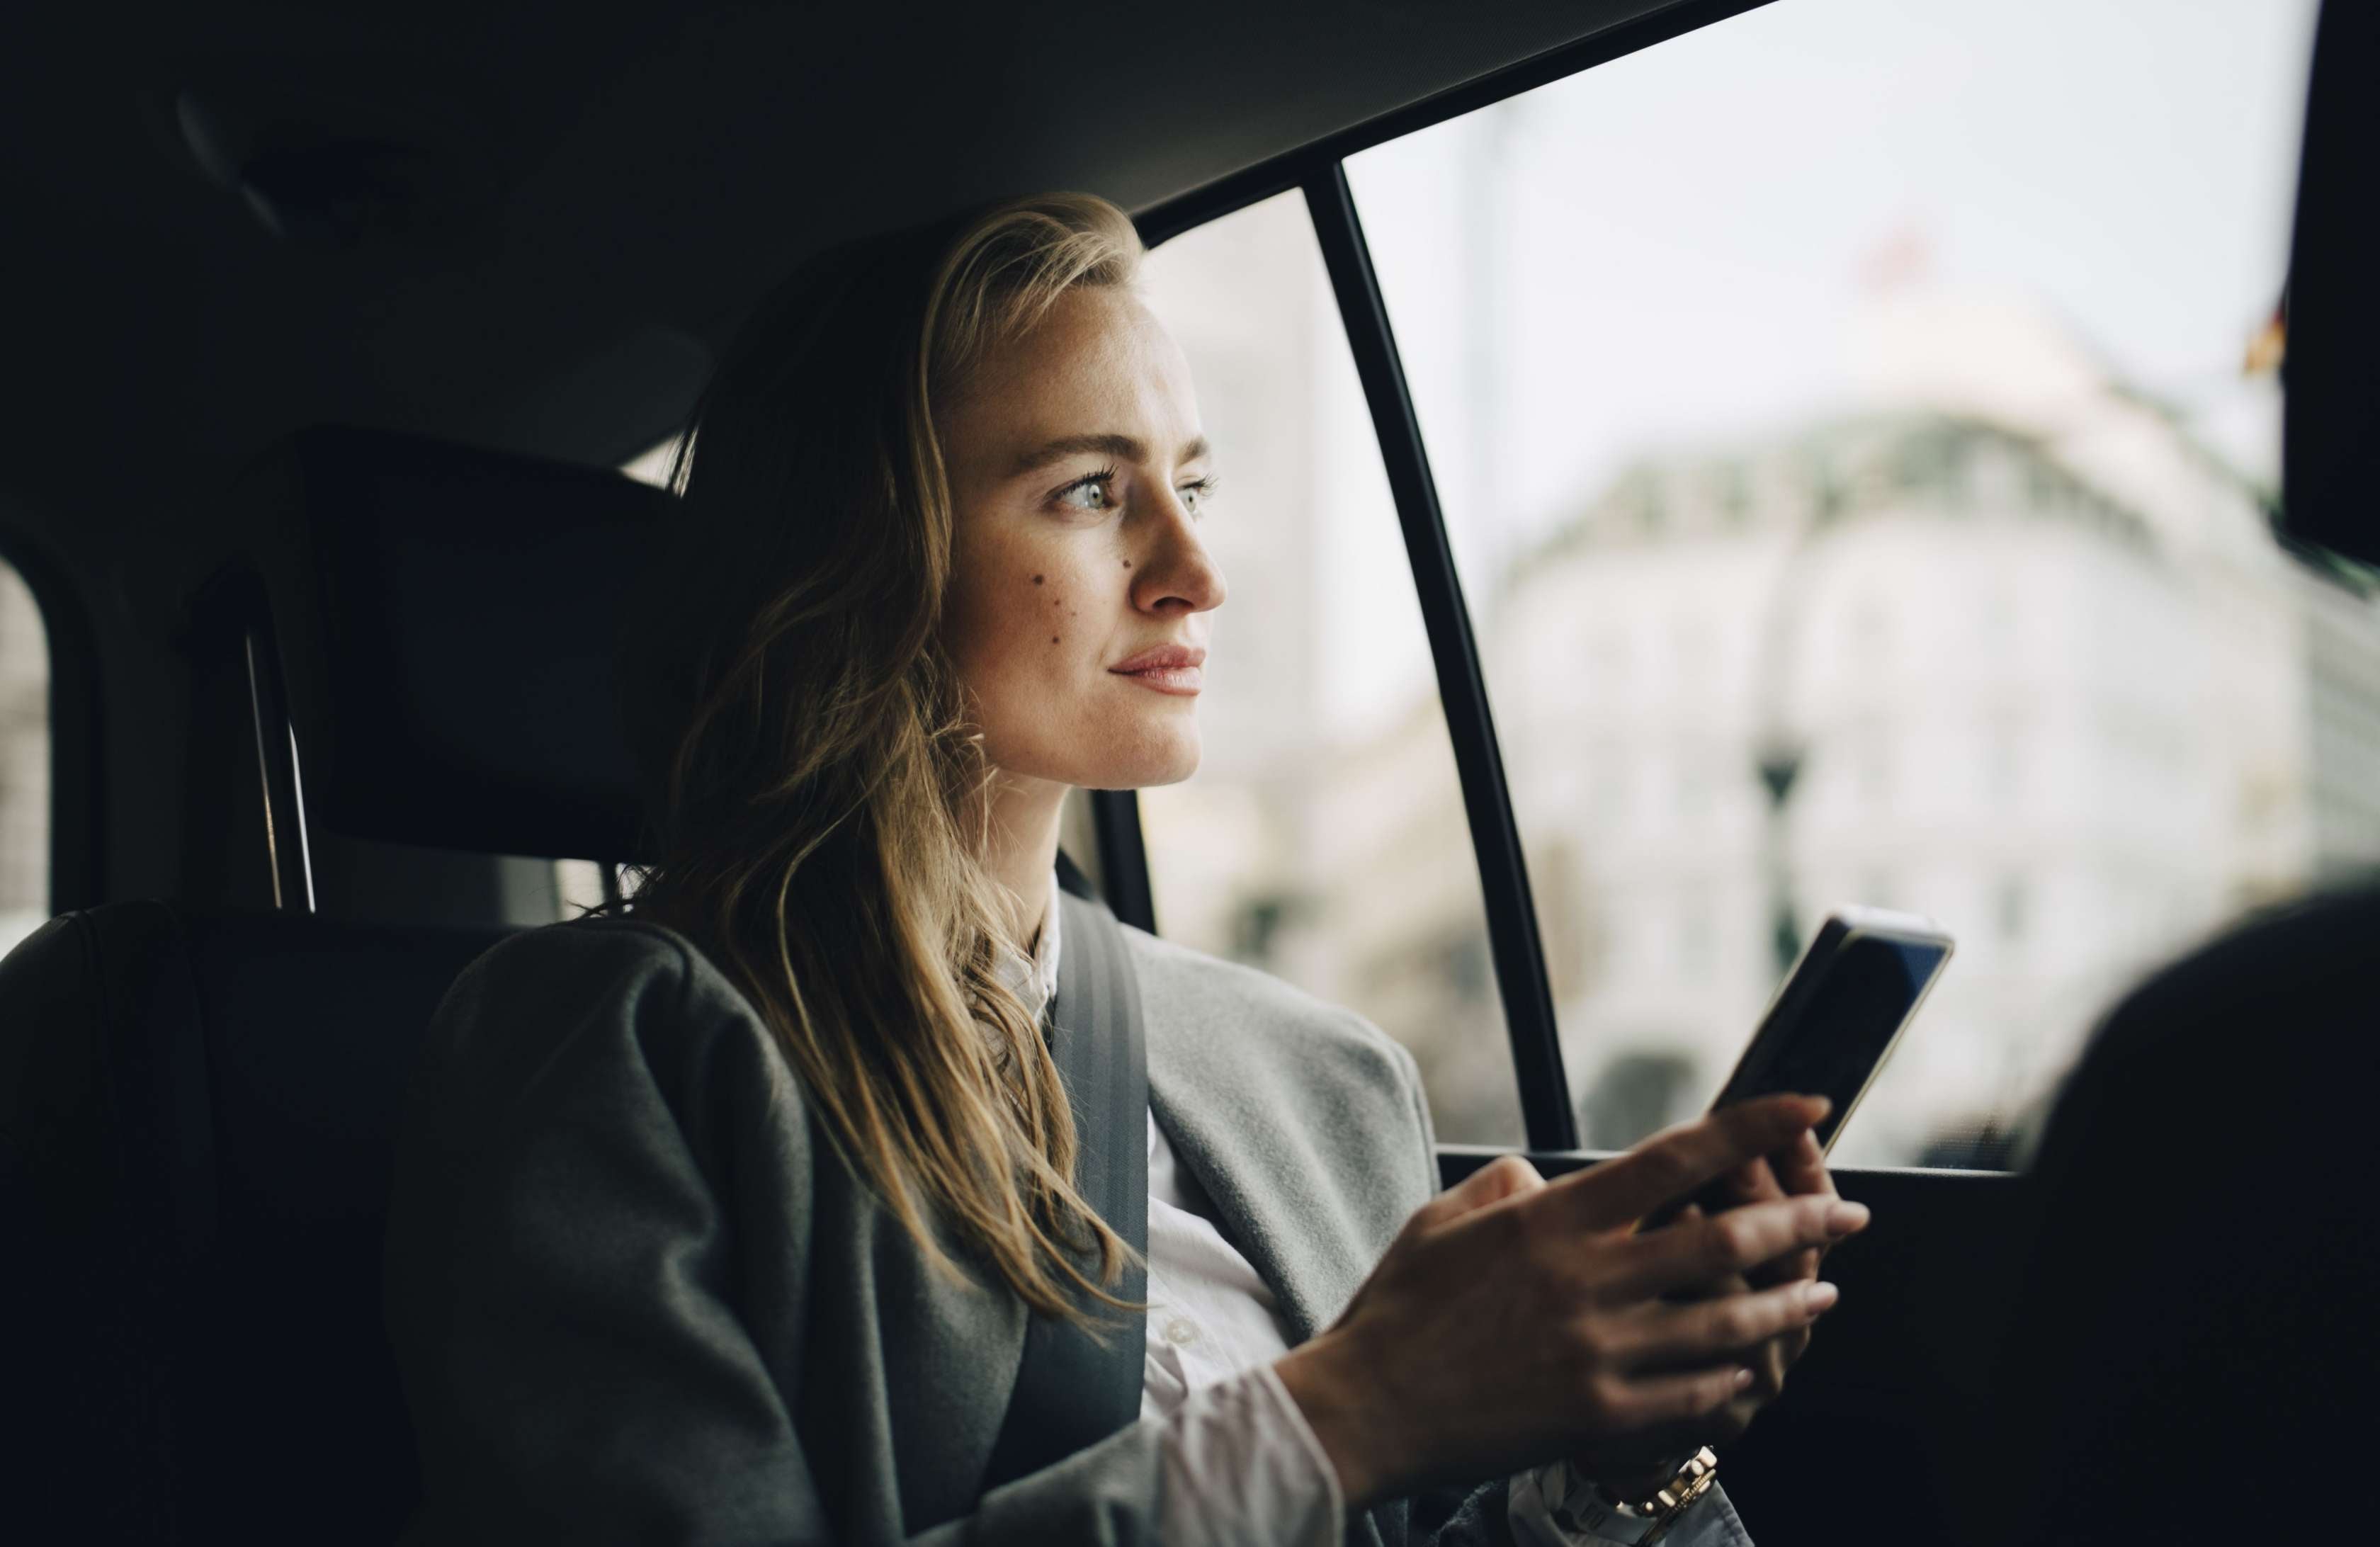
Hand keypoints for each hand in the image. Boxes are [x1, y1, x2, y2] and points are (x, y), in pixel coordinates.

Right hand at [1273, 1094, 1865, 1508]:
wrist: (1368, 1410)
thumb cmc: (1398, 1310)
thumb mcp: (1442, 1220)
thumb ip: (1505, 1188)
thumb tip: (1545, 1178)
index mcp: (1553, 1219)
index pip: (1675, 1158)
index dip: (1751, 1128)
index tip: (1805, 1106)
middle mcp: (1587, 1277)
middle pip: (1725, 1239)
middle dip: (1802, 1222)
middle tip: (1848, 1213)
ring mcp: (1600, 1349)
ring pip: (1727, 1320)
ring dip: (1788, 1304)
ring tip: (1823, 1293)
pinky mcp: (1600, 1412)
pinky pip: (1693, 1389)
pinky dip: (1733, 1372)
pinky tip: (1753, 1363)